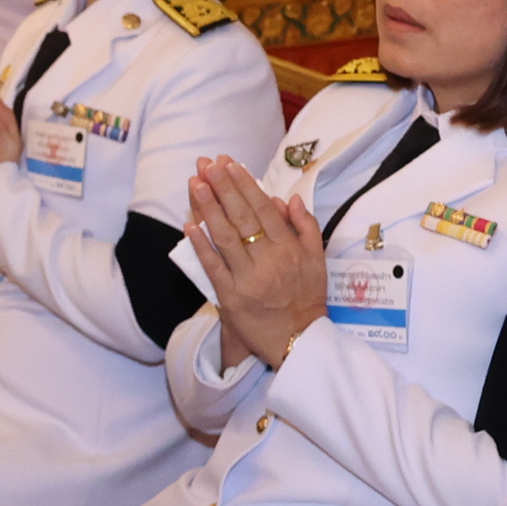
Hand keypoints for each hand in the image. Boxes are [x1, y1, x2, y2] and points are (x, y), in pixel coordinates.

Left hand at [186, 158, 326, 371]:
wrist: (298, 341)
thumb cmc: (307, 299)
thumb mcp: (317, 261)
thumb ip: (307, 227)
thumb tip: (291, 198)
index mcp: (289, 248)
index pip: (264, 209)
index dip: (245, 184)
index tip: (230, 164)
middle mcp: (269, 260)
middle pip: (242, 217)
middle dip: (224, 187)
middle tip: (208, 164)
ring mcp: (248, 279)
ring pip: (226, 237)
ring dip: (209, 208)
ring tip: (196, 183)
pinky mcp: (231, 298)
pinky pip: (213, 267)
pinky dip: (200, 246)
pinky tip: (189, 225)